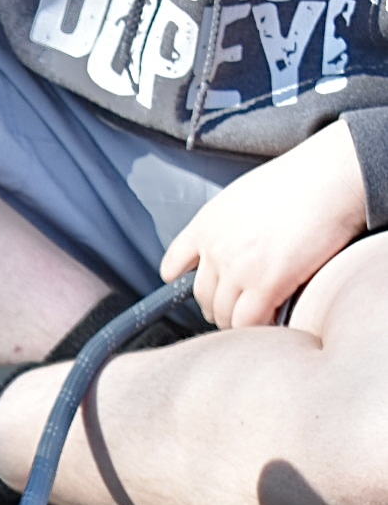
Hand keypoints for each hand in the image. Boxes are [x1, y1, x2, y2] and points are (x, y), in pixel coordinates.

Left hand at [161, 121, 367, 328]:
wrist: (331, 176)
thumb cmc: (300, 182)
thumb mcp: (242, 197)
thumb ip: (227, 227)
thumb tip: (233, 250)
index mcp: (205, 226)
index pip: (173, 267)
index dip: (184, 283)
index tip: (203, 289)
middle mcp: (214, 249)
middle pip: (202, 297)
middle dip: (219, 307)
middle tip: (238, 311)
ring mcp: (237, 269)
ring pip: (223, 314)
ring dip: (238, 322)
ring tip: (258, 320)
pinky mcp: (266, 284)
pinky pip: (249, 322)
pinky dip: (259, 327)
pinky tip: (274, 320)